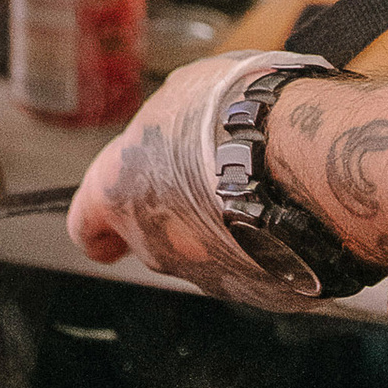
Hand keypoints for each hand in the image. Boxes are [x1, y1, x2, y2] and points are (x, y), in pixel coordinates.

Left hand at [68, 54, 330, 299]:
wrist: (303, 156)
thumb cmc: (234, 115)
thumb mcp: (179, 95)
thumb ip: (160, 131)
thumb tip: (169, 132)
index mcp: (118, 192)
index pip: (85, 227)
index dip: (97, 224)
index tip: (105, 225)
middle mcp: (155, 243)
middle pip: (154, 236)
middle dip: (177, 213)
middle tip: (212, 175)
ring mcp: (209, 275)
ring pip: (210, 255)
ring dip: (225, 228)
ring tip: (260, 183)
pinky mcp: (262, 292)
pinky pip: (259, 267)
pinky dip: (268, 244)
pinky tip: (289, 207)